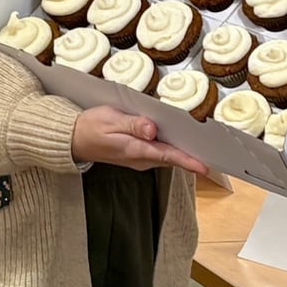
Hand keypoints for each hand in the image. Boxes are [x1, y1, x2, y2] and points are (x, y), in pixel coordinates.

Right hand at [71, 105, 208, 175]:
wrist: (74, 139)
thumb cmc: (91, 127)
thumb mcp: (110, 120)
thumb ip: (132, 124)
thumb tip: (152, 129)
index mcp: (134, 149)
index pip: (167, 156)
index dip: (187, 160)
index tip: (204, 166)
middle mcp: (140, 158)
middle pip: (171, 157)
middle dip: (191, 154)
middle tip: (212, 148)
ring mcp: (139, 159)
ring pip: (166, 155)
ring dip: (182, 151)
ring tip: (201, 142)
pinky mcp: (137, 155)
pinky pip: (159, 153)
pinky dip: (171, 147)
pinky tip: (178, 138)